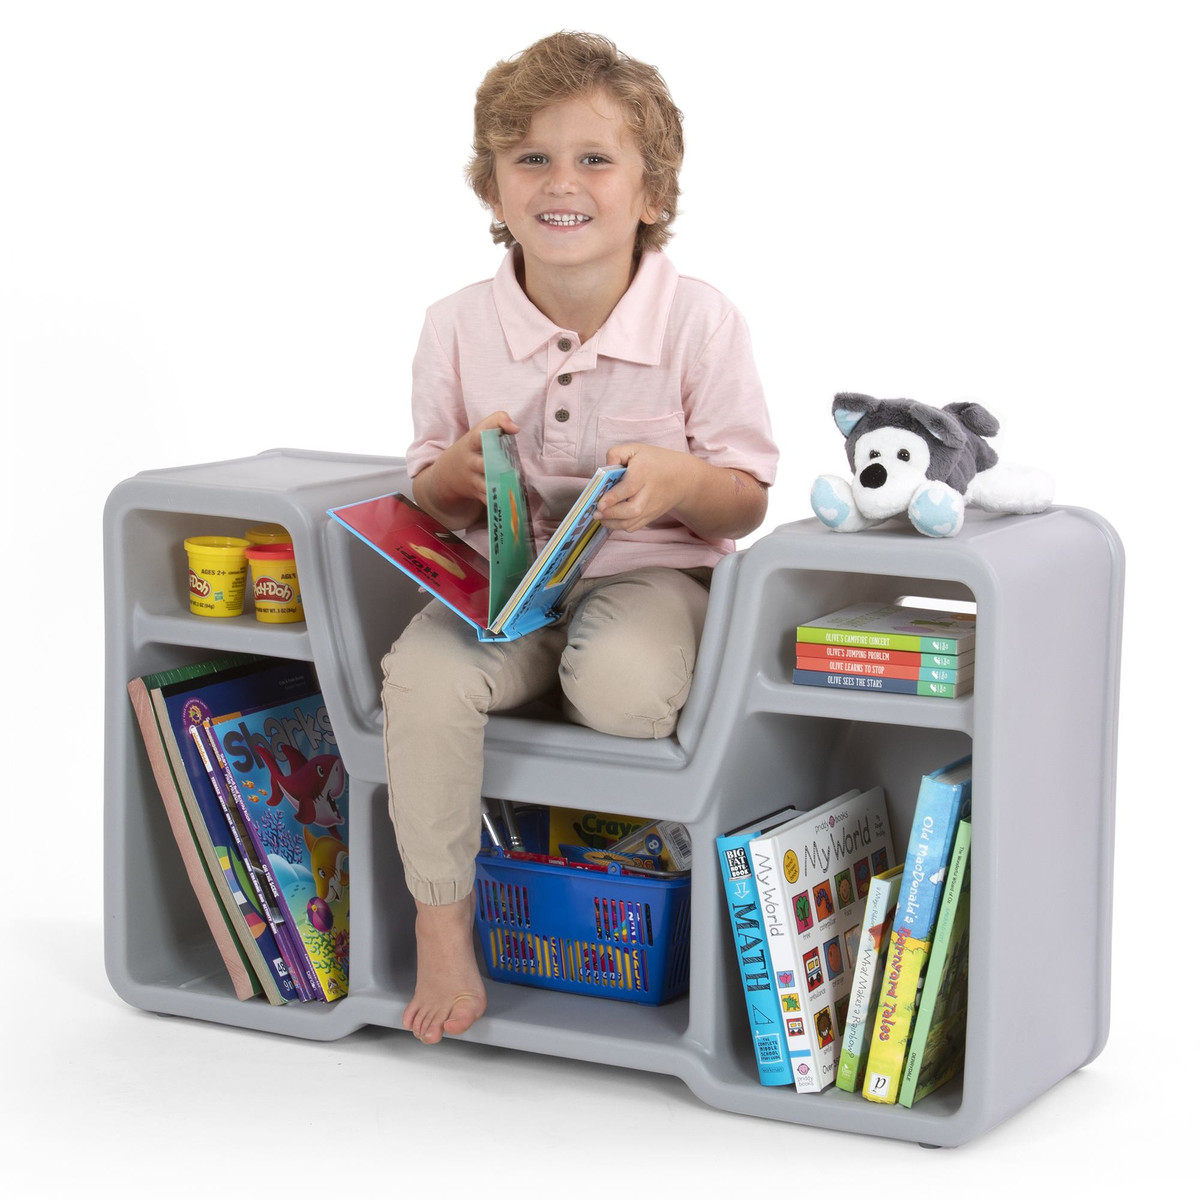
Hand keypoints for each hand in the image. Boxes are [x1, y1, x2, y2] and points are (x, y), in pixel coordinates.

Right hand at [415, 411, 518, 527]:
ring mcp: (472, 479)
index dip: (497, 427)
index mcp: (472, 442)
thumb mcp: (478, 432)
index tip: (513, 429)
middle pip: (482, 464)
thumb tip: (515, 428)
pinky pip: (489, 499)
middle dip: (496, 466)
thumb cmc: (472, 449)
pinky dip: (499, 501)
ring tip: (514, 486)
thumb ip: (497, 421)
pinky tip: (512, 501)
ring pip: (486, 485)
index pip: (481, 433)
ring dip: (499, 487)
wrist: (447, 475)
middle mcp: (470, 461)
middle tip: (511, 467)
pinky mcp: (476, 493)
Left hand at [597, 443, 699, 533]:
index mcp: (644, 473)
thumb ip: (616, 454)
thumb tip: (604, 468)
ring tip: (600, 517)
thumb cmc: (654, 461)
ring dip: (612, 523)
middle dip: (611, 514)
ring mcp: (651, 508)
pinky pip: (633, 527)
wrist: (681, 478)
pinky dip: (620, 526)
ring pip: (631, 523)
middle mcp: (649, 493)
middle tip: (596, 512)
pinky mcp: (650, 517)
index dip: (613, 497)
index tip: (600, 504)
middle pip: (632, 510)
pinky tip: (610, 519)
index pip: (629, 487)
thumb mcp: (635, 449)